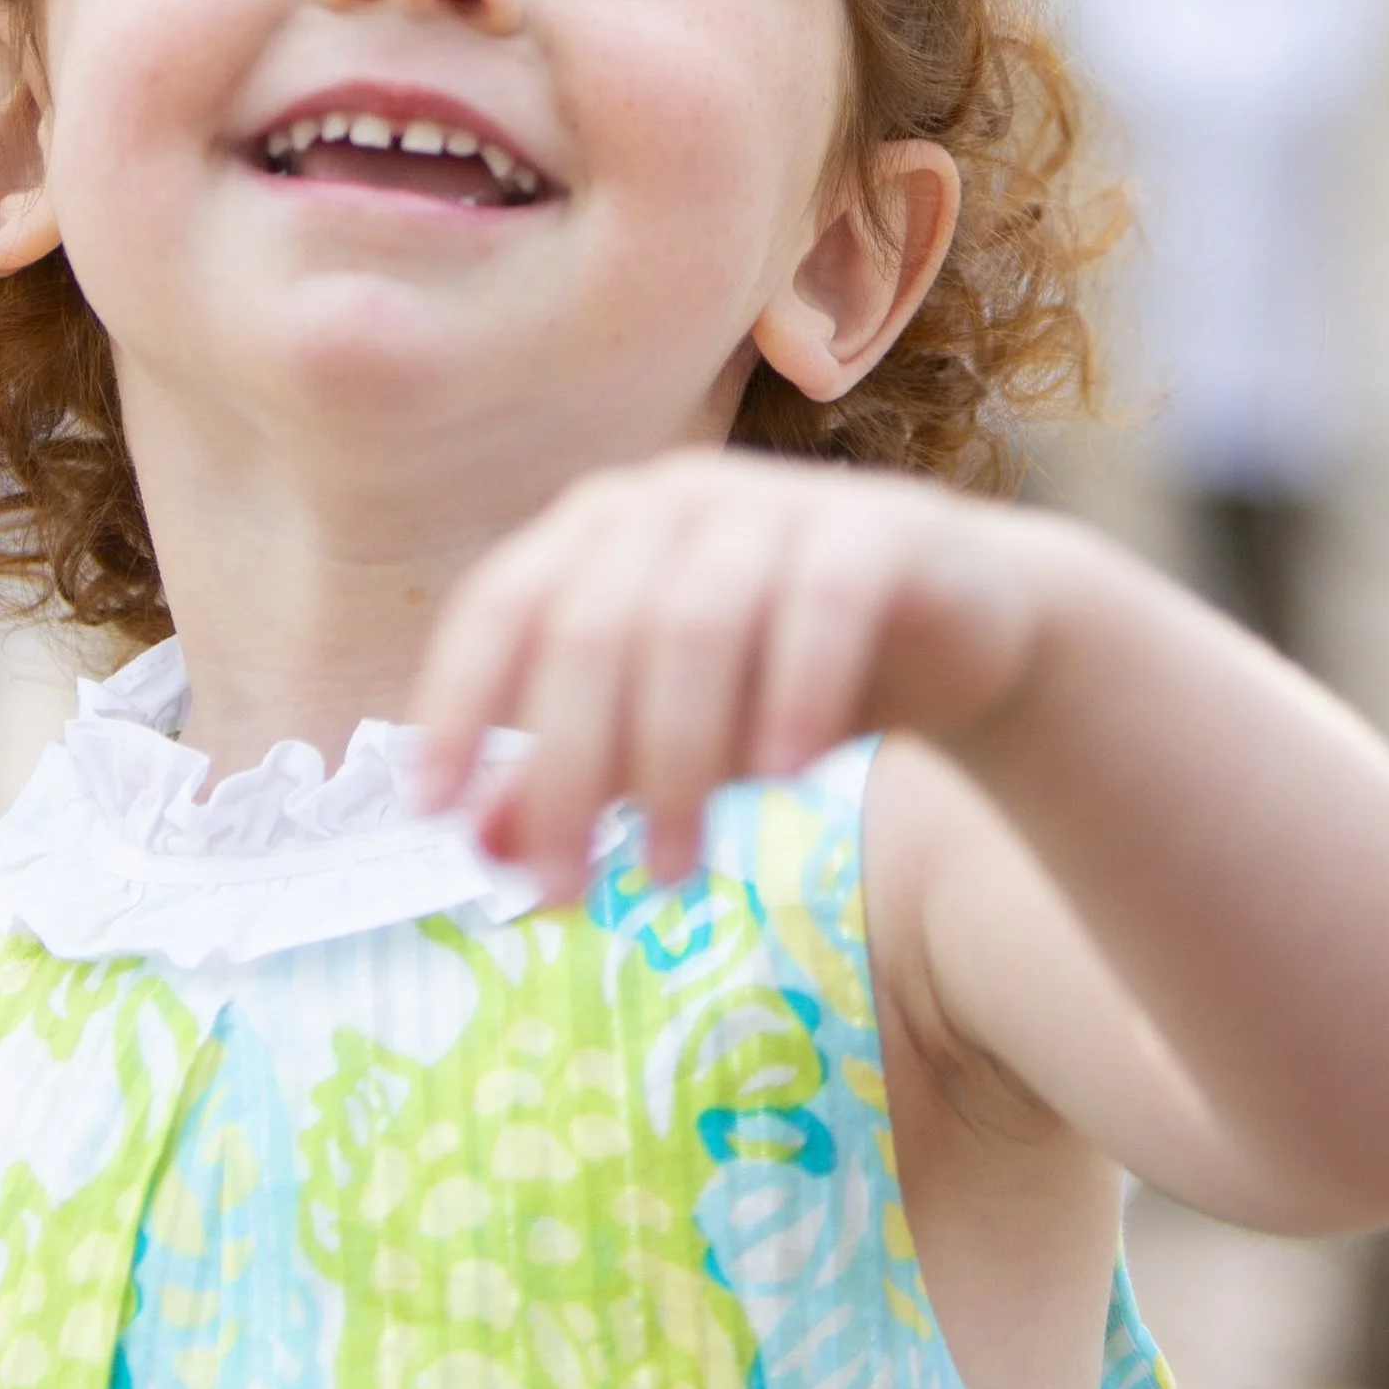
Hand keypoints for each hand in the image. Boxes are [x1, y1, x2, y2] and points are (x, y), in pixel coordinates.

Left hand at [412, 450, 1050, 897]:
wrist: (956, 625)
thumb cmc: (773, 676)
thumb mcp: (660, 737)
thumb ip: (571, 775)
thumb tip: (481, 844)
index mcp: (595, 529)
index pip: (500, 606)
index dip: (459, 704)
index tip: (431, 811)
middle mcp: (671, 498)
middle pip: (591, 631)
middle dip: (566, 770)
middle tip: (564, 891)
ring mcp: (773, 503)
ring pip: (696, 624)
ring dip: (675, 760)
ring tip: (669, 872)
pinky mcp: (875, 529)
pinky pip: (822, 601)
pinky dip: (793, 689)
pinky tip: (781, 778)